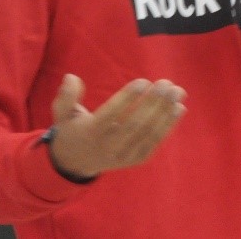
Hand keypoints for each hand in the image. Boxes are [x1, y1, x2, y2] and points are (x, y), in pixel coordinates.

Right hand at [47, 74, 185, 180]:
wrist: (75, 163)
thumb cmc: (73, 130)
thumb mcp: (62, 114)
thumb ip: (66, 97)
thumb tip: (71, 77)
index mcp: (91, 132)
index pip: (111, 114)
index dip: (128, 98)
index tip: (144, 81)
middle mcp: (108, 146)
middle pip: (134, 124)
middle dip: (153, 102)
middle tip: (166, 83)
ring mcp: (123, 155)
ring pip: (147, 134)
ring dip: (165, 113)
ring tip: (178, 93)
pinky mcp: (134, 160)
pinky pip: (154, 144)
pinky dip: (168, 127)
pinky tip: (179, 109)